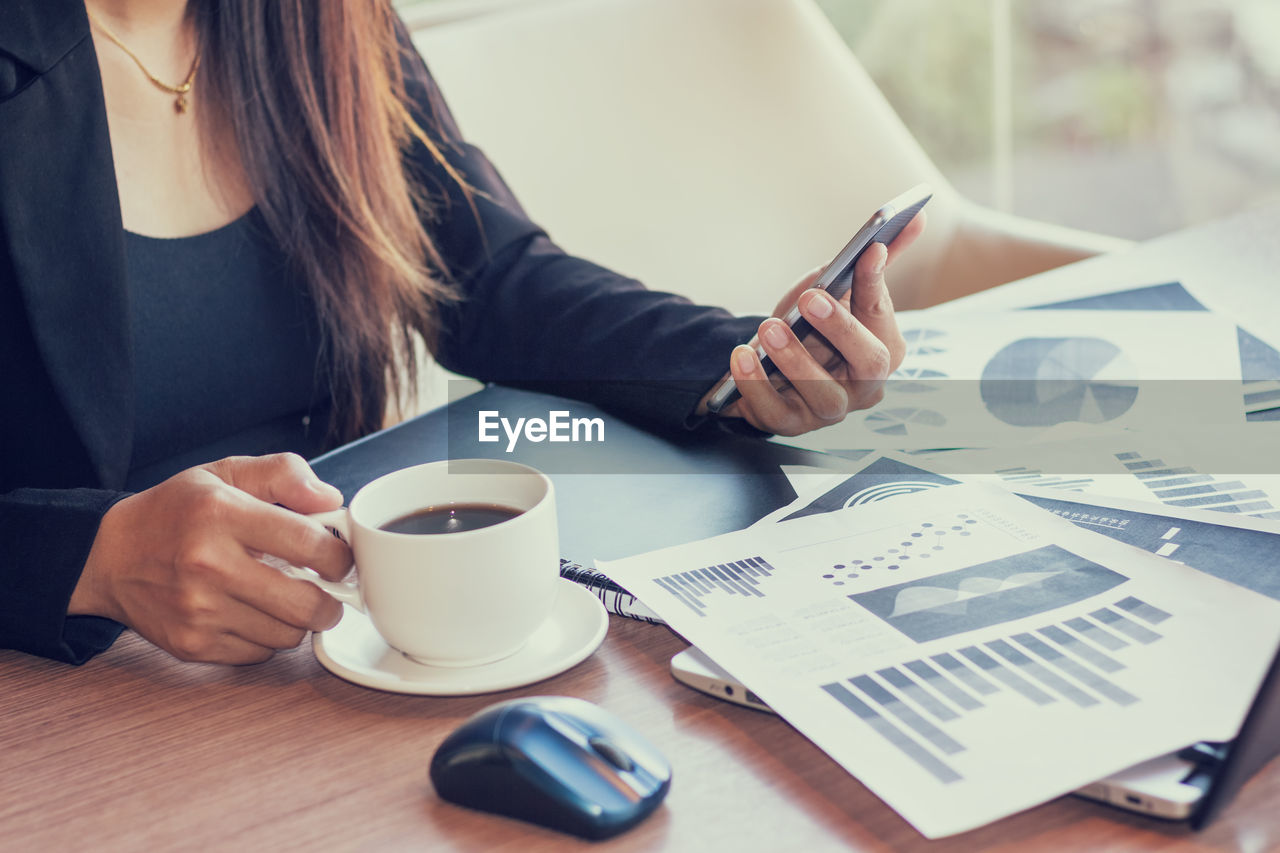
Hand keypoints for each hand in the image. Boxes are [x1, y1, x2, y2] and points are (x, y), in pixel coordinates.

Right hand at [69, 453, 352, 663]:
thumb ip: (284, 474)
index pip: (308, 544)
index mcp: (222, 515)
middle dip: (330, 600)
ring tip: (286, 598)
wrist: (108, 556)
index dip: (338, 556)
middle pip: (305, 604)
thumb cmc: (174, 512)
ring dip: (298, 620)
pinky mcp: (192, 645)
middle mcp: (209, 565)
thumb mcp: (225, 472)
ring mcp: (199, 611)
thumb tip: (331, 499)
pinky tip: (254, 614)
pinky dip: (267, 638)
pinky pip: (258, 654)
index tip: (339, 558)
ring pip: (287, 635)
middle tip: (327, 589)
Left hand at [701, 211, 924, 435]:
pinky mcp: (790, 424)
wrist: (767, 367)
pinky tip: (742, 356)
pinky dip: (756, 384)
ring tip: (768, 327)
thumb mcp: (835, 291)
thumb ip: (870, 263)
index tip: (869, 250)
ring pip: (824, 394)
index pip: (884, 315)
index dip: (876, 283)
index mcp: (884, 349)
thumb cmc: (809, 328)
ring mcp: (829, 409)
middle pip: (869, 363)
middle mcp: (866, 386)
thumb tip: (916, 216)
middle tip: (812, 297)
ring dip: (796, 360)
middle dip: (841, 328)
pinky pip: (776, 412)